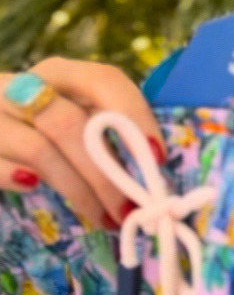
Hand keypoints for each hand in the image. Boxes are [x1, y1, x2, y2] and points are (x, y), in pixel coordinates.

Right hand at [0, 57, 167, 230]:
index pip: (104, 80)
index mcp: (58, 74)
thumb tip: (153, 166)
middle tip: (131, 209)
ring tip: (103, 219)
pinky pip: (2, 168)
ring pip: (40, 151)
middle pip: (71, 124)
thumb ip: (103, 131)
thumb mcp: (73, 120)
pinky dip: (21, 182)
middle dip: (107, 174)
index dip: (135, 117)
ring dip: (79, 191)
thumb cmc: (39, 132)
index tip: (156, 157)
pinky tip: (36, 190)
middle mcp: (22, 87)